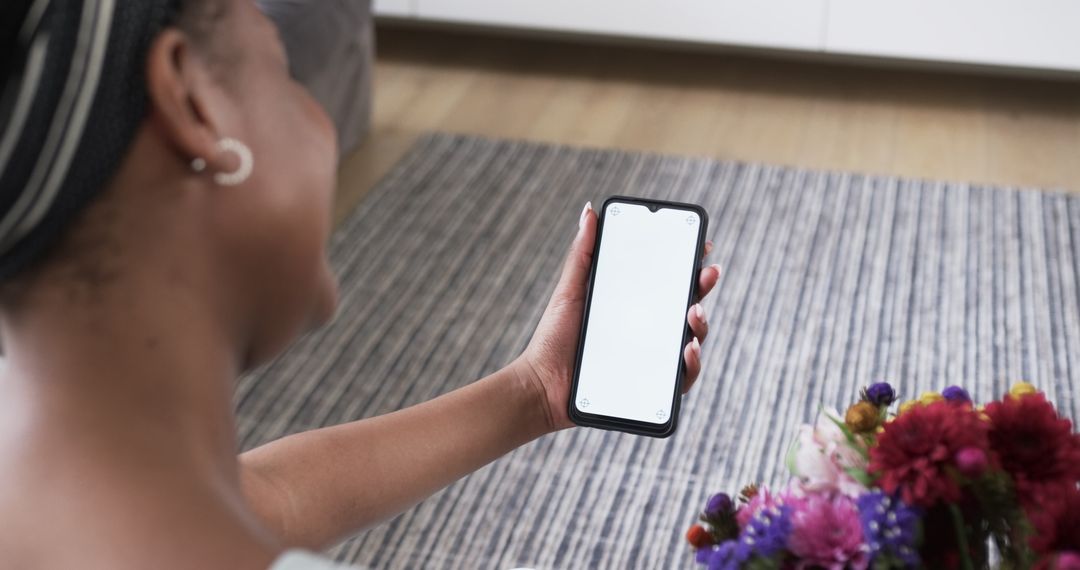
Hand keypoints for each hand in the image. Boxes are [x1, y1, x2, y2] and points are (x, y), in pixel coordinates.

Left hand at [514, 202, 721, 431]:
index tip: (702, 246)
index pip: (669, 282)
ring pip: (691, 340)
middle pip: (687, 306)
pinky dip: (691, 365)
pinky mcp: (652, 388)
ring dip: (702, 324)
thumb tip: (590, 211)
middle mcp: (649, 331)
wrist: (541, 384)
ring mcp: (652, 359)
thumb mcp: (571, 291)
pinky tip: (687, 350)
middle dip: (703, 287)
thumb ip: (582, 254)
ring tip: (693, 313)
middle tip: (707, 274)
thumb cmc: (555, 338)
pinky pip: (681, 379)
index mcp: (634, 306)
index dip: (690, 265)